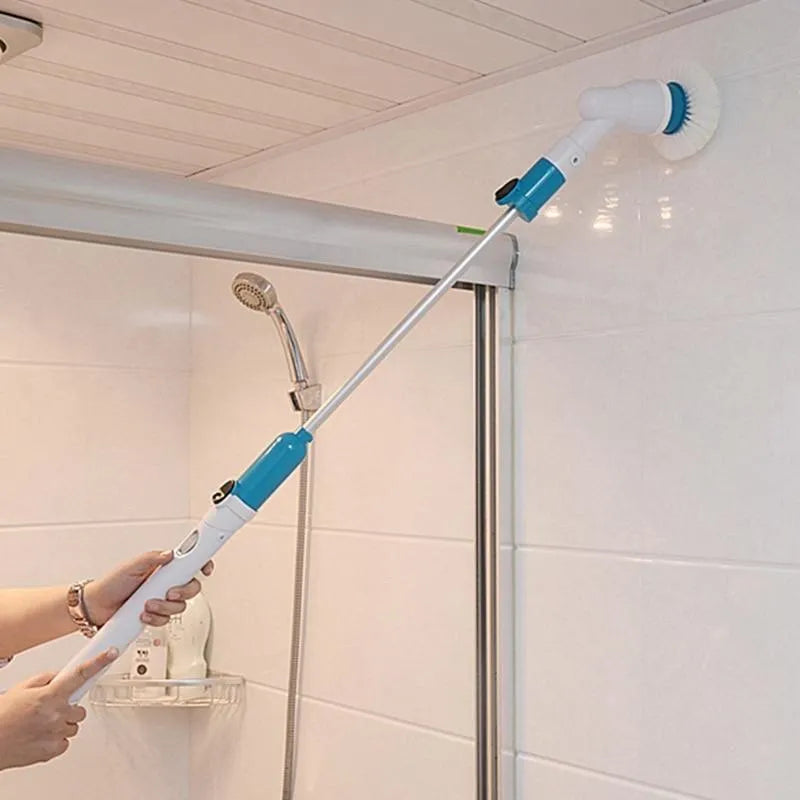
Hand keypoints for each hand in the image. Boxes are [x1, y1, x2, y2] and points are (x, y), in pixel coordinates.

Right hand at [0, 648, 116, 770]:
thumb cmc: (1, 716)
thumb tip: (61, 676)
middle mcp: (56, 714)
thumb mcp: (22, 688)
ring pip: (73, 725)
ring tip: (41, 724)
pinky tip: (41, 736)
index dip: (98, 663)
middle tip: (51, 709)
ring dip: (62, 723)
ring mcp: (55, 734)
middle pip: (79, 708)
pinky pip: (65, 742)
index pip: (80, 674)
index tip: (111, 654)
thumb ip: (46, 679)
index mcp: (50, 695)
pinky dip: (56, 739)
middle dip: (69, 707)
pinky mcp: (52, 751)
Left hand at [85, 552, 213, 627]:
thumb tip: (170, 554)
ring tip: (148, 605)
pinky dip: (156, 619)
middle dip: (184, 591)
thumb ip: (152, 558)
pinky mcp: (155, 616)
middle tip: (170, 592)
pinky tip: (143, 615)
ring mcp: (161, 600)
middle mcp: (166, 584)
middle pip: (191, 587)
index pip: (189, 564)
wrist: (95, 607)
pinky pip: (166, 620)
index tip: (206, 569)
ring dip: (165, 607)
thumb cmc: (111, 583)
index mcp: (164, 568)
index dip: (202, 565)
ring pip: (180, 606)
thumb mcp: (131, 566)